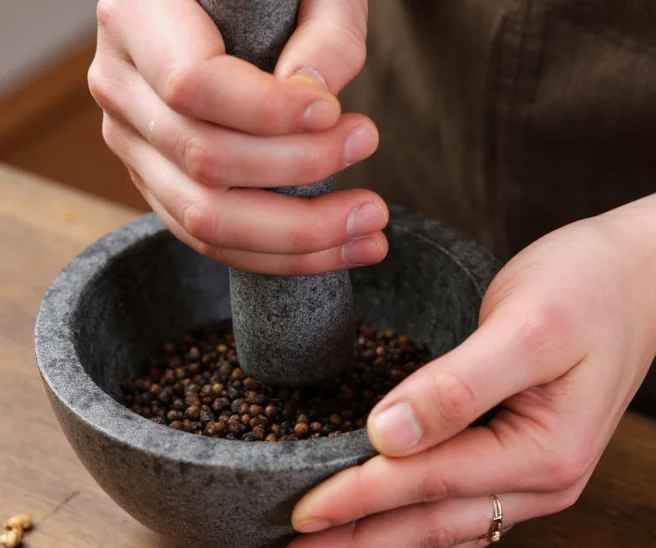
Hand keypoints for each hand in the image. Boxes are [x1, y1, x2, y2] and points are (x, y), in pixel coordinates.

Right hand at [89, 0, 384, 274]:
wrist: (231, 11)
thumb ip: (325, 32)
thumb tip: (316, 96)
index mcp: (139, 16)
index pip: (193, 84)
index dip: (268, 111)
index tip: (333, 110)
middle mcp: (121, 85)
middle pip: (205, 159)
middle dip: (301, 169)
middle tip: (369, 143)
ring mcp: (135, 144)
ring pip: (207, 218)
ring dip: (302, 233)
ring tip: (373, 222)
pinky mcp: (162, 185)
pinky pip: (214, 241)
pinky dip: (285, 255)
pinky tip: (347, 245)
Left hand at [280, 215, 655, 547]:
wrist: (640, 278)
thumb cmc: (589, 288)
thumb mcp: (528, 325)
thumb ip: (459, 384)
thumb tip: (388, 434)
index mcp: (545, 452)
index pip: (432, 483)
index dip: (361, 499)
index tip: (300, 512)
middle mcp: (544, 480)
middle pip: (434, 526)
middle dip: (359, 545)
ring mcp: (537, 477)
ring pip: (447, 530)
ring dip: (382, 545)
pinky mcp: (524, 459)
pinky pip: (463, 510)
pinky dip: (415, 526)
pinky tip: (382, 528)